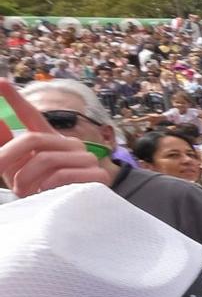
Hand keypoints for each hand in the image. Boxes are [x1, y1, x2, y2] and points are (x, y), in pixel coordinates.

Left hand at [0, 81, 108, 195]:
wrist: (79, 214)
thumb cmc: (45, 190)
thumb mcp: (19, 169)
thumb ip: (7, 145)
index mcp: (50, 141)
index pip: (31, 115)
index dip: (15, 99)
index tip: (0, 82)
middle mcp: (70, 144)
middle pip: (32, 139)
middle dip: (7, 156)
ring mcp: (86, 158)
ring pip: (44, 159)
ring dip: (25, 179)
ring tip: (25, 192)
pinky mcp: (97, 175)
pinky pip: (61, 175)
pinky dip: (47, 187)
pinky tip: (47, 194)